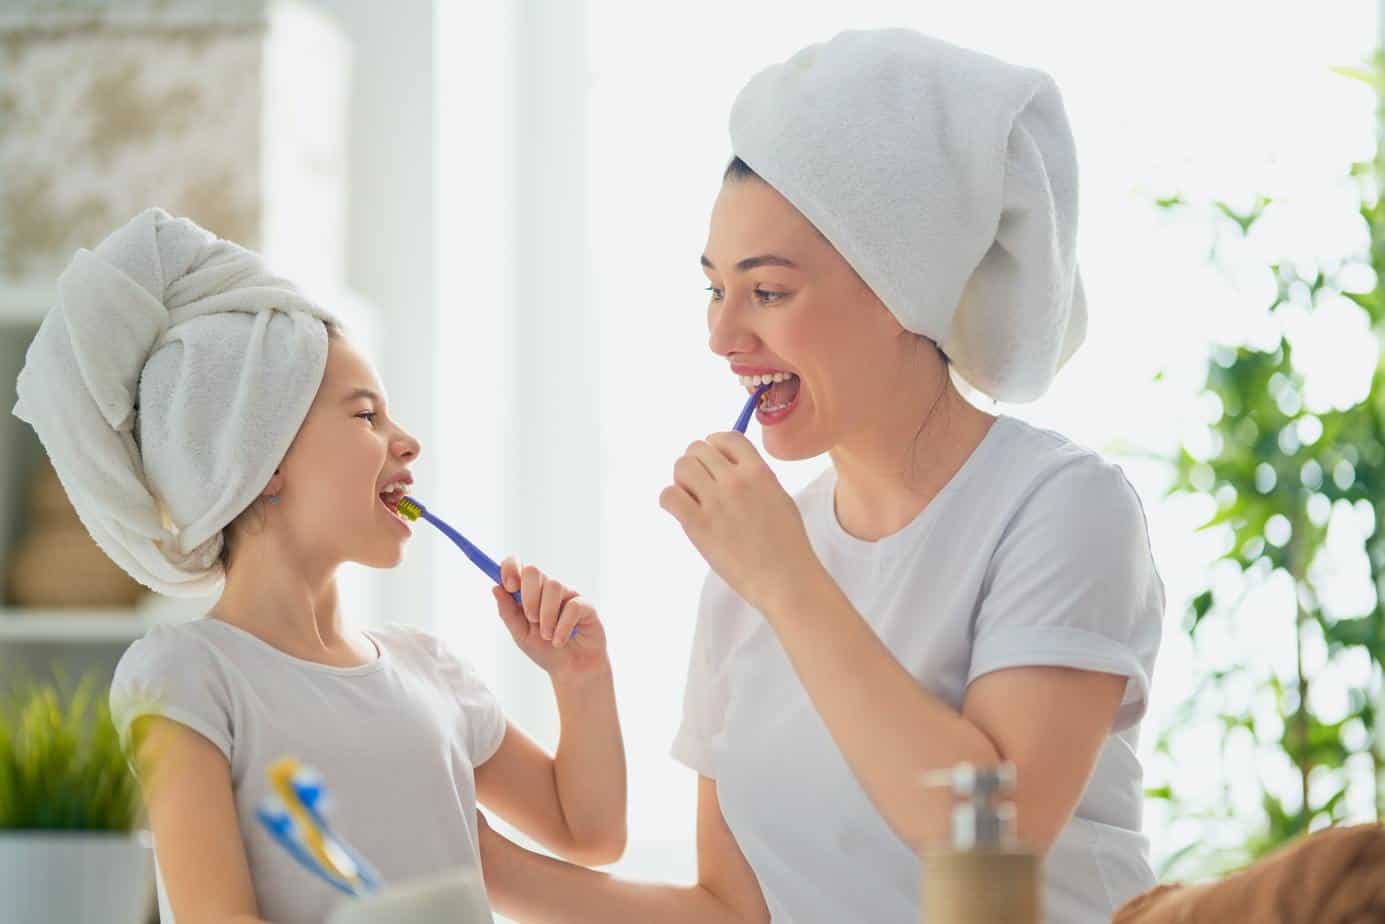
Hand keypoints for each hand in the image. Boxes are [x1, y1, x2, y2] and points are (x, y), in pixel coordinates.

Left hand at [493, 558, 607, 678]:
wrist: (570, 670)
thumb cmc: (545, 650)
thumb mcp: (520, 634)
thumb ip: (508, 612)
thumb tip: (495, 588)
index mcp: (529, 591)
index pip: (517, 566)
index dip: (510, 568)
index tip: (508, 585)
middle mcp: (547, 589)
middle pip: (533, 570)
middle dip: (528, 595)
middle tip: (531, 618)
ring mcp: (568, 595)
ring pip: (554, 586)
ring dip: (546, 615)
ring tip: (547, 636)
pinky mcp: (585, 605)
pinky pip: (573, 605)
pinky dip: (562, 626)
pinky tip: (559, 640)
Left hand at [659, 431, 819, 613]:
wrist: (785, 580)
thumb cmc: (787, 545)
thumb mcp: (780, 498)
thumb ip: (755, 478)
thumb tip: (728, 468)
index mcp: (759, 472)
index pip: (726, 437)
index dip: (715, 447)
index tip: (713, 461)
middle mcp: (736, 481)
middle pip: (697, 449)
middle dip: (696, 464)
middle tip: (700, 484)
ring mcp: (716, 502)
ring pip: (681, 467)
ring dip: (682, 480)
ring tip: (692, 499)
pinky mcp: (698, 525)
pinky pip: (669, 496)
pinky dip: (670, 501)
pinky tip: (682, 512)